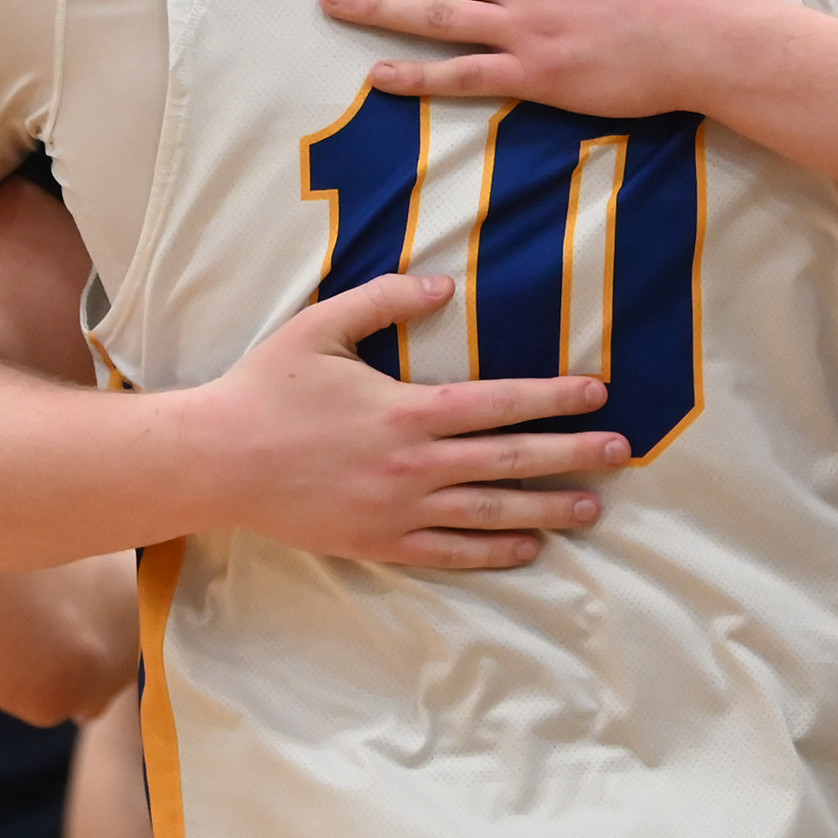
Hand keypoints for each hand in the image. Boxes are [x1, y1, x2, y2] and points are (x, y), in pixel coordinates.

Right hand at [191, 271, 628, 567]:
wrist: (215, 462)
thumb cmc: (266, 388)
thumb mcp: (322, 326)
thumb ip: (386, 299)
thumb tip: (445, 284)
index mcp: (407, 410)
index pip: (500, 402)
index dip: (554, 396)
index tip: (598, 393)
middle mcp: (414, 465)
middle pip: (510, 460)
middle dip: (572, 454)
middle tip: (623, 452)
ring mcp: (399, 511)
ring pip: (491, 513)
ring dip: (547, 508)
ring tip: (593, 508)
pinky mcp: (379, 544)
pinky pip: (450, 553)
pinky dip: (494, 553)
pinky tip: (530, 547)